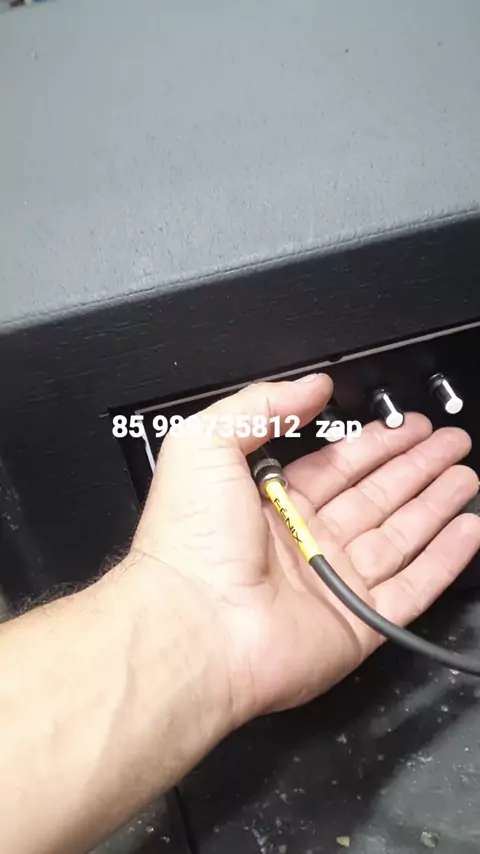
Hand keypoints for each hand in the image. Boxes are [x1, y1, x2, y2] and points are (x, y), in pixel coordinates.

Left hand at [133, 374, 479, 727]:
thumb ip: (261, 405)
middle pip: (377, 494)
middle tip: (450, 442)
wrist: (192, 626)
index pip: (338, 464)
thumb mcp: (206, 443)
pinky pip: (413, 586)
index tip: (408, 423)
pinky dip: (444, 559)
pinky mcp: (356, 622)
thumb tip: (310, 384)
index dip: (376, 442)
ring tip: (467, 477)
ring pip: (401, 535)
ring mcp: (333, 582)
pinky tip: (468, 531)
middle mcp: (305, 540)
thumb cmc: (187, 539)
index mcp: (271, 502)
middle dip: (416, 465)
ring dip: (437, 504)